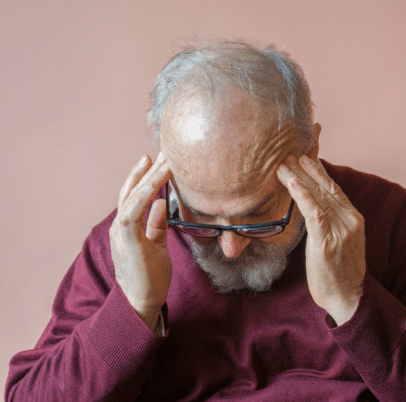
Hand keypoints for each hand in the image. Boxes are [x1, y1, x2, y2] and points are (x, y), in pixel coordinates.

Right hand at [109, 153, 171, 329]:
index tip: (158, 160)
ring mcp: (121, 233)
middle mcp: (121, 226)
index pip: (135, 195)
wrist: (141, 302)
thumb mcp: (156, 244)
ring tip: (163, 162)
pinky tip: (155, 185)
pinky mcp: (128, 242)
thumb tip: (162, 203)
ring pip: (132, 198)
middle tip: (162, 151)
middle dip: (147, 171)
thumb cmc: (150, 276)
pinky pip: (133, 214)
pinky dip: (143, 197)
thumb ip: (156, 224)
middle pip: (131, 191)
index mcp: (127, 226)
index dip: (145, 177)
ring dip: (148, 178)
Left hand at [276, 155, 365, 325]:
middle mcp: (350, 219)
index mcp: (354, 218)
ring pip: (318, 195)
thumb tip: (312, 213)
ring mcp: (340, 228)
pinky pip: (313, 210)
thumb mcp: (338, 244)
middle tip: (289, 152)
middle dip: (306, 168)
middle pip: (325, 187)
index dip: (319, 172)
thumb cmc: (339, 275)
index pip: (334, 189)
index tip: (305, 158)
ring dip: (298, 176)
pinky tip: (291, 181)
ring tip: (282, 163)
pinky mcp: (327, 240)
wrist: (349, 298)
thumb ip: (329, 225)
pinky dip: (301, 193)